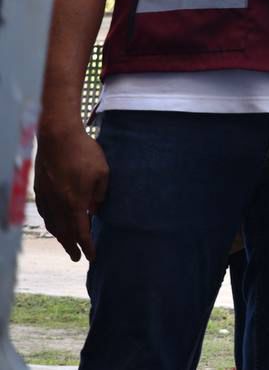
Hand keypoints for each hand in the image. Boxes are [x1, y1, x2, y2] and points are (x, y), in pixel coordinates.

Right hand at [34, 124, 108, 261]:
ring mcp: (46, 197)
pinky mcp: (40, 189)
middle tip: (76, 258)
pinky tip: (54, 222)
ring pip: (52, 223)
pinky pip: (45, 212)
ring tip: (67, 244)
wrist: (58, 137)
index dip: (87, 246)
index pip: (81, 232)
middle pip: (64, 232)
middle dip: (71, 246)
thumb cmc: (84, 153)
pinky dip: (51, 222)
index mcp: (75, 203)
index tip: (91, 257)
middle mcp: (58, 204)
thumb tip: (96, 209)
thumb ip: (101, 194)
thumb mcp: (103, 173)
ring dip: (60, 236)